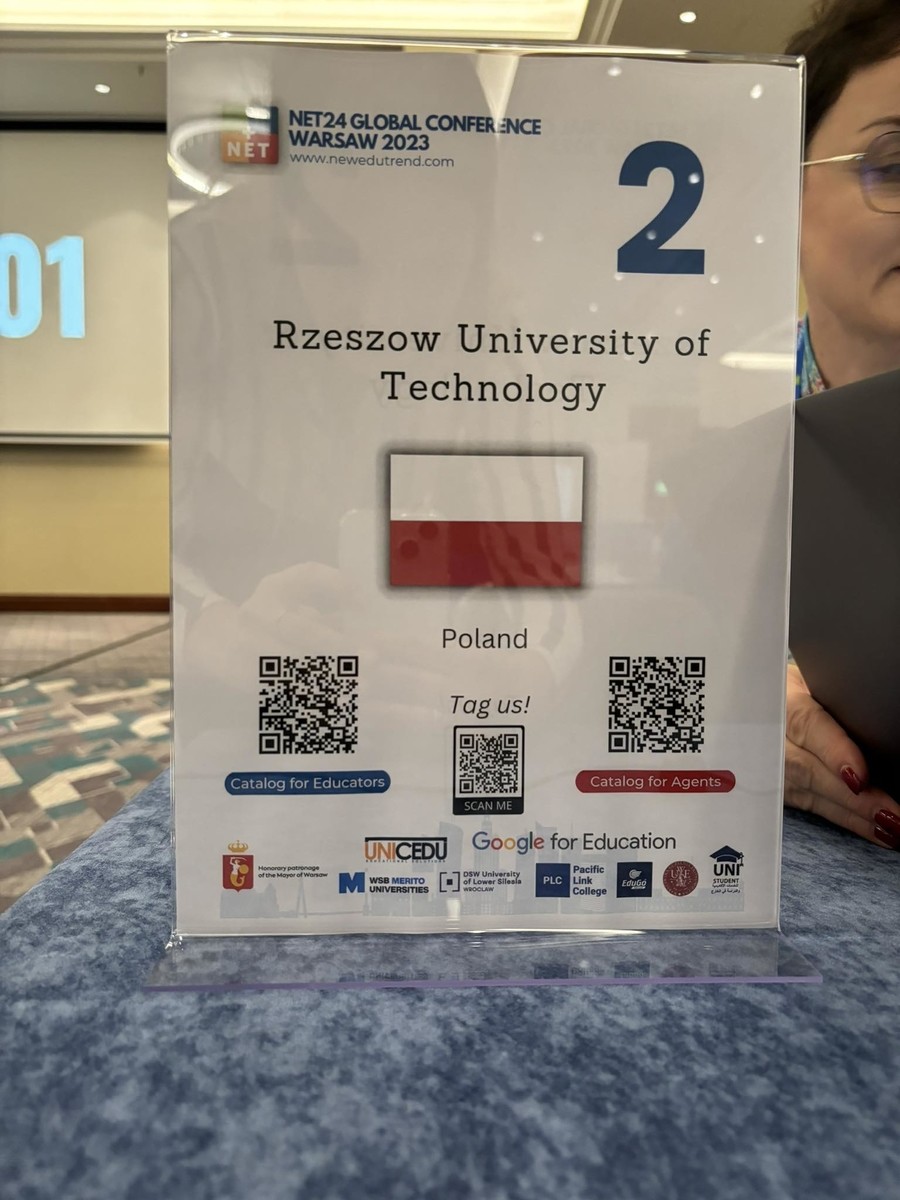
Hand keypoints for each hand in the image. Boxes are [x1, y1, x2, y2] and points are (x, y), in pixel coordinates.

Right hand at [784, 663, 899, 848]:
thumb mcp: (808, 679)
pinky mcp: (780, 789)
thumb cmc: (793, 688)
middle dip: (850, 798)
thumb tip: (874, 717)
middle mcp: (769, 737)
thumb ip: (833, 698)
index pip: (807, 726)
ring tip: (892, 829)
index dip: (833, 752)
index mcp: (779, 699)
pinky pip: (815, 807)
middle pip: (807, 770)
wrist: (756, 703)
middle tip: (890, 814)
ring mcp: (769, 768)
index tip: (858, 776)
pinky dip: (848, 820)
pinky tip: (877, 831)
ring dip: (854, 815)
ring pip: (812, 795)